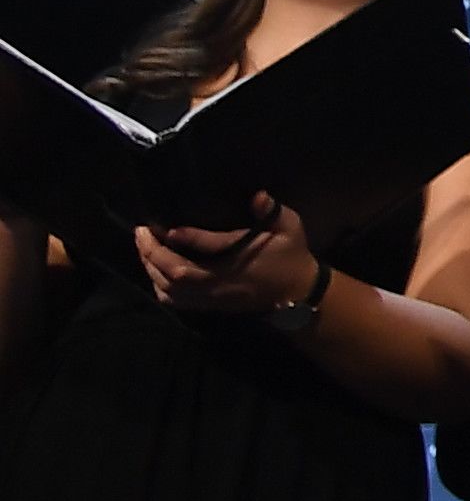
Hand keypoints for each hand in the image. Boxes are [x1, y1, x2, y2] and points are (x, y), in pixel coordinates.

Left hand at [135, 192, 320, 315]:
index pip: (207, 249)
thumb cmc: (290, 256)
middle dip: (152, 253)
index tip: (165, 226)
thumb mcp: (290, 228)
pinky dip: (158, 285)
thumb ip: (273, 212)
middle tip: (141, 231)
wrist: (296, 292)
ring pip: (170, 289)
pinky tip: (154, 269)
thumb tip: (258, 196)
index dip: (185, 238)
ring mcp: (212, 296)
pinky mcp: (208, 304)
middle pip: (176, 274)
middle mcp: (220, 282)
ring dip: (151, 268)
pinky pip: (174, 300)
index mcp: (240, 261)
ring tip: (143, 247)